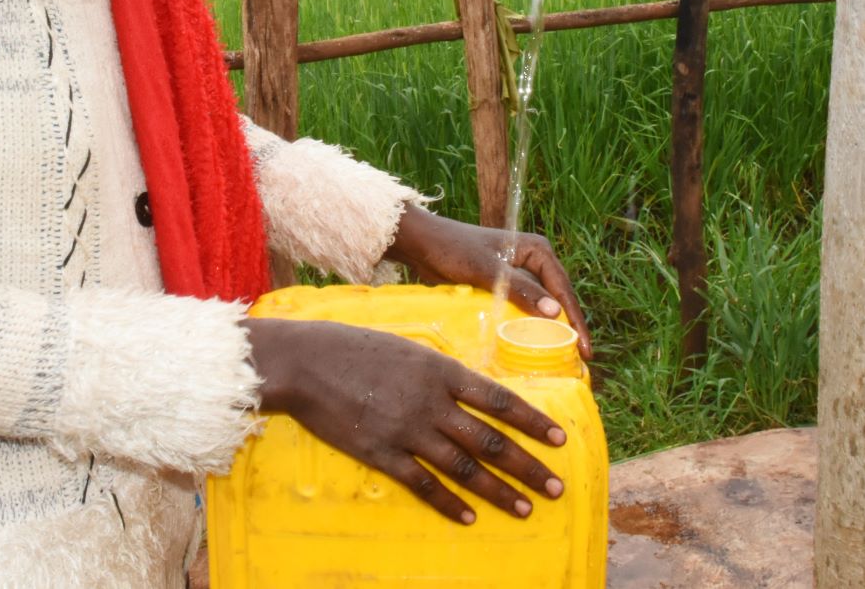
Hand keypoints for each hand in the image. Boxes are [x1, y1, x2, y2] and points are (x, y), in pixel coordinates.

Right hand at [246, 318, 567, 523]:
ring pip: (464, 468)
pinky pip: (423, 485)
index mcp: (440, 371)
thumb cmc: (354, 347)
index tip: (559, 439)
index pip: (499, 399)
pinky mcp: (381, 454)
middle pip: (489, 440)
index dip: (532, 421)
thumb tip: (469, 390)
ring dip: (498, 491)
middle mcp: (431, 403)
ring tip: (525, 509)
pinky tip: (469, 517)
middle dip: (527, 466)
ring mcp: (407, 431)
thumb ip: (438, 371)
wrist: (305, 362)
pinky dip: (449, 503)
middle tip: (556, 487)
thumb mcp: (406, 347)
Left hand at [383, 206, 591, 359]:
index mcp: (536, 250)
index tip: (585, 350)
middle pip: (557, 299)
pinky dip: (528, 327)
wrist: (422, 245)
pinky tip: (533, 348)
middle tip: (578, 361)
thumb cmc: (454, 249)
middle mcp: (533, 261)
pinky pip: (522, 310)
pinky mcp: (503, 287)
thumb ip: (521, 290)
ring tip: (562, 359)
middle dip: (568, 328)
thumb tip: (555, 313)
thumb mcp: (488, 270)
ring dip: (549, 330)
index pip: (563, 290)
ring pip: (540, 307)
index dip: (576, 321)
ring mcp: (519, 274)